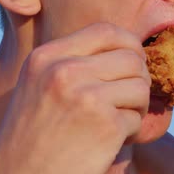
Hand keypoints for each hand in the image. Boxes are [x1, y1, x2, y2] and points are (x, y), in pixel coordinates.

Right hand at [0, 23, 150, 173]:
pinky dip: (131, 132)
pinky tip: (110, 142)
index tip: (134, 61)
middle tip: (129, 99)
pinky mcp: (105, 126)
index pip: (105, 31)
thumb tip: (126, 46)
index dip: (129, 43)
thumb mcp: (39, 86)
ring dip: (137, 106)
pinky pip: (137, 118)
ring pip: (140, 86)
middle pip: (130, 57)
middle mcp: (64, 71)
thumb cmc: (32, 138)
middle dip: (139, 78)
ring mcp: (86, 97)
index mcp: (46, 58)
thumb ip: (72, 62)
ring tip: (118, 122)